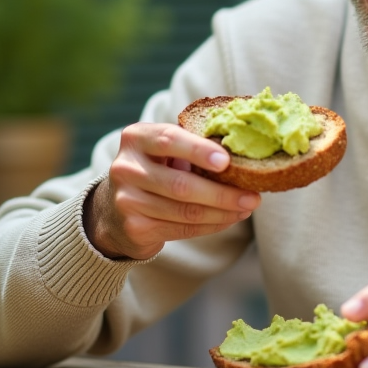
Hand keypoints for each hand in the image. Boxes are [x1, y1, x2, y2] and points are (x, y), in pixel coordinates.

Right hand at [82, 122, 260, 260]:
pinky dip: (211, 225)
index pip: (170, 140)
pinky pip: (182, 229)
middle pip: (181, 184)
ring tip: (247, 208)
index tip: (227, 161)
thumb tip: (243, 153)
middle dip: (223, 193)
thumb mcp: (163, 150)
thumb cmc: (154, 170)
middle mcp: (126, 167)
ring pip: (185, 211)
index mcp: (136, 138)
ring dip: (222, 212)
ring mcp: (127, 200)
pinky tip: (229, 219)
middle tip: (254, 196)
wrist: (113, 210)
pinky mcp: (135, 227)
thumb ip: (191, 145)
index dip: (199, 151)